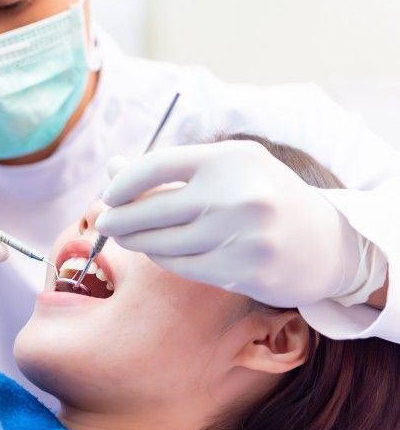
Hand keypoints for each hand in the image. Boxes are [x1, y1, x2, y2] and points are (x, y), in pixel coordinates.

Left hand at [96, 140, 361, 307]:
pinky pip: (181, 266)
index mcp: (230, 158)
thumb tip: (113, 167)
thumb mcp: (226, 169)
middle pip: (152, 209)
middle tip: (104, 221)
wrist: (326, 243)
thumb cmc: (264, 198)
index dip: (123, 183)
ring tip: (127, 237)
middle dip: (119, 218)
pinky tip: (158, 253)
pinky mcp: (242, 271)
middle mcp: (237, 194)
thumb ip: (171, 169)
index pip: (156, 166)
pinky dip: (162, 260)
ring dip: (136, 242)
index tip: (109, 194)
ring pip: (162, 243)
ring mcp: (242, 236)